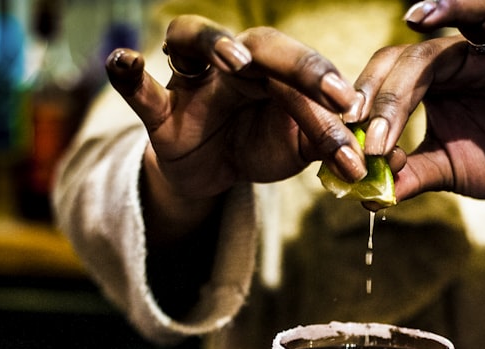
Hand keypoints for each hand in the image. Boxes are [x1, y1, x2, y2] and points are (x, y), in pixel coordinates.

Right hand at [105, 15, 368, 235]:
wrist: (214, 171)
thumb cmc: (258, 145)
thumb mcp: (295, 148)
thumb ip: (323, 144)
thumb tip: (360, 157)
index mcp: (274, 70)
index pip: (304, 74)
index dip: (329, 90)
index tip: (355, 109)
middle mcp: (233, 64)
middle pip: (262, 46)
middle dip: (299, 66)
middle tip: (330, 91)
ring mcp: (192, 82)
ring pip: (194, 41)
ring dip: (216, 44)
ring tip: (235, 61)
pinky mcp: (159, 113)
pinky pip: (140, 90)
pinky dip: (129, 75)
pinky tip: (124, 62)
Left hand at [356, 0, 484, 238]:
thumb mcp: (446, 171)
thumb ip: (411, 175)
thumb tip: (367, 197)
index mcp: (430, 81)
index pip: (390, 77)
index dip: (368, 100)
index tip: (349, 129)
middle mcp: (461, 57)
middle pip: (419, 56)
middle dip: (392, 94)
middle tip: (376, 135)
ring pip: (472, 21)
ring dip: (448, 10)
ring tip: (417, 18)